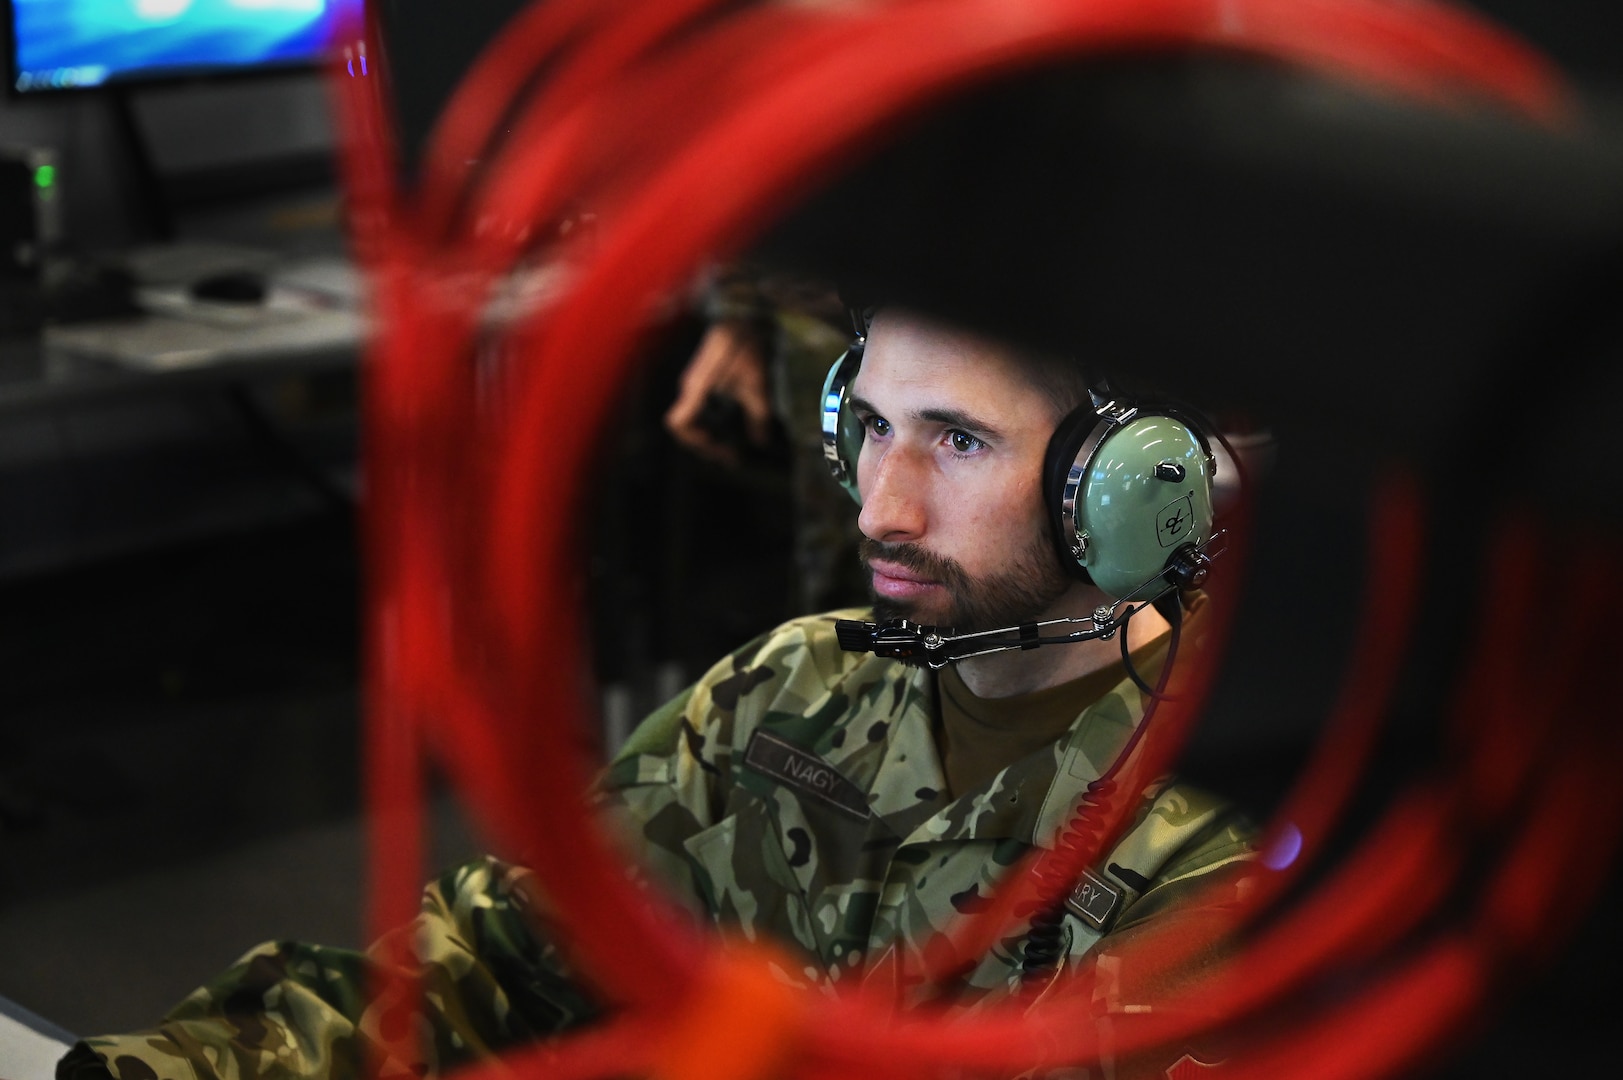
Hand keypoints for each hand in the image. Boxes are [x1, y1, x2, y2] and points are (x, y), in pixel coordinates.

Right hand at [664, 320, 772, 465]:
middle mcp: (691, 387)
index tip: (721, 450)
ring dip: (712, 436)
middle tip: (734, 458)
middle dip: (708, 445)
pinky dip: (716, 424)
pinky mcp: (705, 381)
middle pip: (687, 427)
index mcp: (697, 386)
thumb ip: (758, 414)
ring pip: (695, 420)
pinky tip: (736, 430)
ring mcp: (696, 384)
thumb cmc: (748, 342)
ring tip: (736, 449)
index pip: (679, 423)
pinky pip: (703, 410)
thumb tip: (761, 443)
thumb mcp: (758, 380)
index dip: (697, 442)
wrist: (745, 313)